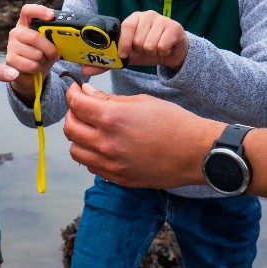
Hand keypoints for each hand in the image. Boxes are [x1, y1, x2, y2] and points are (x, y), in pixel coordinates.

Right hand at [5, 4, 59, 102]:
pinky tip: (34, 69)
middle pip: (35, 37)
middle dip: (49, 48)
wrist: (30, 73)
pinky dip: (38, 69)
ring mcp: (11, 46)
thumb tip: (64, 36)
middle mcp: (16, 32)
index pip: (28, 11)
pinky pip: (31, 65)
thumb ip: (53, 36)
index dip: (39, 11)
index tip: (51, 15)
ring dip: (43, 61)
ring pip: (36, 54)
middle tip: (55, 54)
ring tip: (40, 62)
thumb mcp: (49, 43)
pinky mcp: (10, 60)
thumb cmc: (41, 54)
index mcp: (26, 24)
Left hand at [63, 83, 221, 187]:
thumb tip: (86, 93)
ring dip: (78, 136)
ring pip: (75, 150)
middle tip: (82, 107)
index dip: (72, 93)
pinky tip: (102, 144)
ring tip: (91, 128)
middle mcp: (106, 143)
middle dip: (72, 113)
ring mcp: (111, 164)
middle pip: (70, 128)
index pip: (76, 104)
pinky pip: (90, 165)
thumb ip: (109, 99)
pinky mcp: (118, 178)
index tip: (75, 89)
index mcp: (112, 118)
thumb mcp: (141, 101)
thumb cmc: (173, 122)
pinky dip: (89, 153)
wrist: (196, 153)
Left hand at [117, 10, 188, 69]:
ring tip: (156, 48)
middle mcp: (149, 15)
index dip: (124, 43)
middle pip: (138, 40)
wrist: (172, 53)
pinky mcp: (174, 27)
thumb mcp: (130, 54)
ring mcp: (163, 19)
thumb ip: (113, 58)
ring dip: (152, 52)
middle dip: (141, 50)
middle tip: (147, 48)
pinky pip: (162, 46)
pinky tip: (166, 48)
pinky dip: (163, 52)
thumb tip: (91, 68)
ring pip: (150, 45)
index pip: (127, 26)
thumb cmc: (149, 50)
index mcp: (136, 17)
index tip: (124, 54)